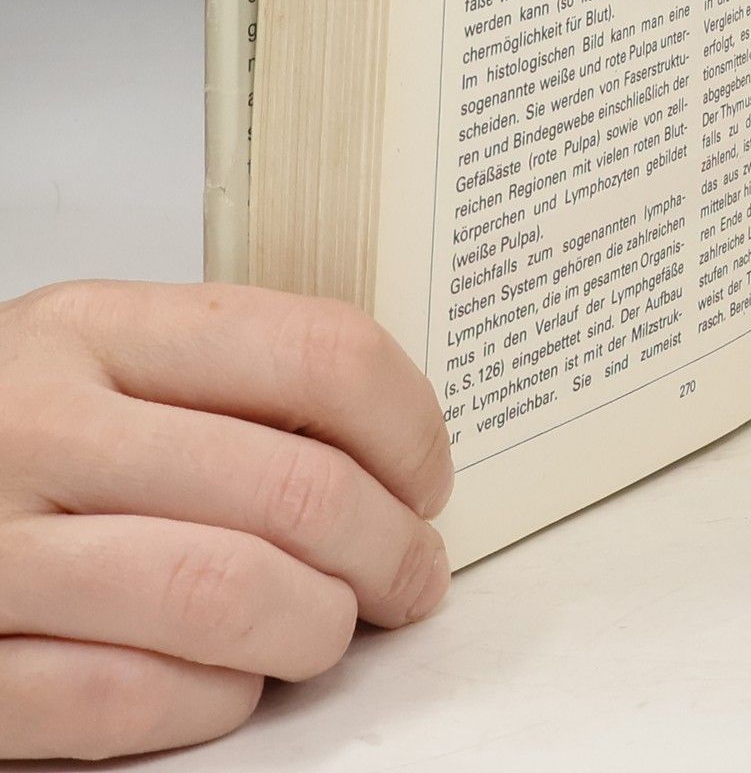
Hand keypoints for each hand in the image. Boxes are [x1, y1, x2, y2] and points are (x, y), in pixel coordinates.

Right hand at [0, 281, 453, 760]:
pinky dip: (211, 703)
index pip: (318, 351)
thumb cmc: (1, 443)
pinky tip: (225, 684)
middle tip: (410, 575)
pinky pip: (128, 701)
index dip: (410, 427)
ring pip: (227, 594)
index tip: (428, 477)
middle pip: (293, 485)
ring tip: (328, 630)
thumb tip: (394, 450)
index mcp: (88, 327)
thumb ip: (225, 384)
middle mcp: (33, 426)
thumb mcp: (97, 366)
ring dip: (315, 628)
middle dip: (388, 548)